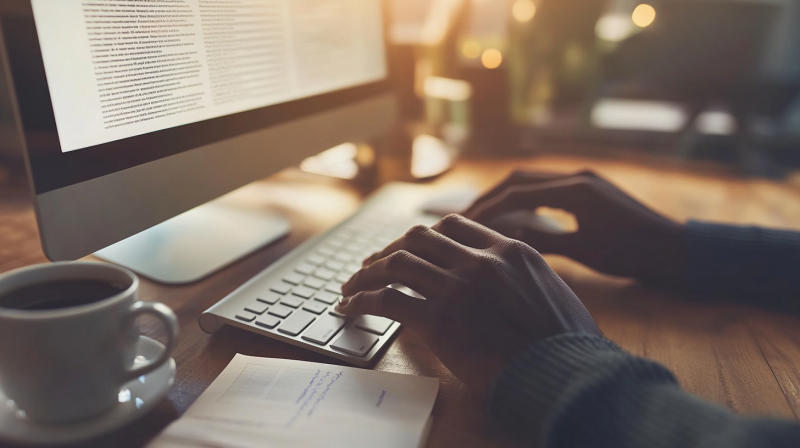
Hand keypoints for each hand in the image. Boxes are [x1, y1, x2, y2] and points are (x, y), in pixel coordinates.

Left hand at [336, 215, 599, 394]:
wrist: (568, 375)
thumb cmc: (569, 345)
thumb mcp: (555, 293)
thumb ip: (523, 279)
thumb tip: (509, 285)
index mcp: (511, 251)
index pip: (454, 227)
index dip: (423, 236)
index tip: (408, 248)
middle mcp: (481, 261)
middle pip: (418, 238)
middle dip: (389, 249)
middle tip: (372, 264)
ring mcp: (459, 287)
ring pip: (397, 263)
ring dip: (367, 273)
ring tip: (352, 286)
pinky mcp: (440, 320)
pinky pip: (387, 299)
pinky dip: (363, 300)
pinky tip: (351, 308)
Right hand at [464, 170, 686, 284]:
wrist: (677, 251)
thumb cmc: (633, 254)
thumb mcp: (584, 250)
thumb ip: (543, 241)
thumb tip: (504, 239)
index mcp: (576, 189)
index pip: (518, 192)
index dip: (488, 208)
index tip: (465, 222)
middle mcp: (578, 177)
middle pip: (521, 179)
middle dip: (492, 197)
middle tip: (466, 216)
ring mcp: (586, 182)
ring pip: (534, 183)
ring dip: (508, 198)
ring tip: (485, 217)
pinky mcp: (592, 192)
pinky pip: (550, 192)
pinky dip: (529, 203)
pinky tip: (517, 219)